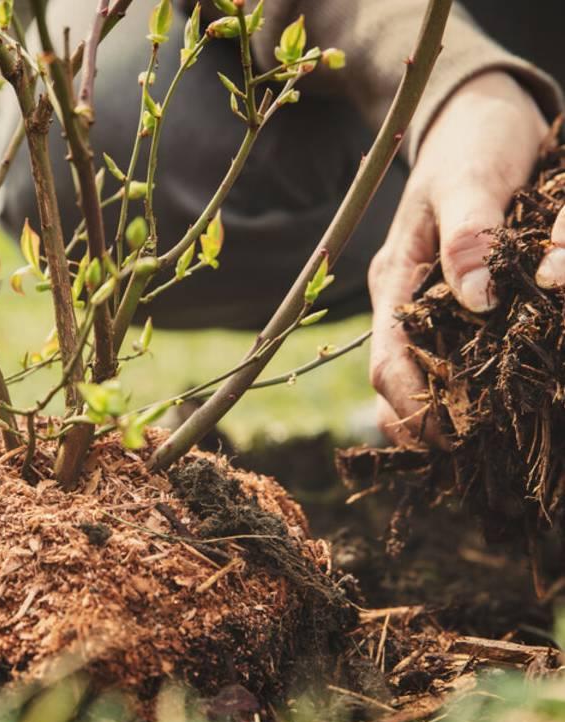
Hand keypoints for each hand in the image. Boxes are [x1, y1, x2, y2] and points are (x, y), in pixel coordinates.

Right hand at [368, 71, 549, 445]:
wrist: (476, 115)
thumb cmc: (471, 143)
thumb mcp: (468, 178)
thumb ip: (468, 234)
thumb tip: (477, 298)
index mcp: (395, 278)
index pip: (388, 360)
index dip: (411, 405)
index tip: (450, 437)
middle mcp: (404, 300)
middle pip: (396, 380)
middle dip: (423, 423)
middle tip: (469, 454)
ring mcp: (425, 302)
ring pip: (419, 375)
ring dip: (439, 413)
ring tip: (476, 445)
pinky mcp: (451, 299)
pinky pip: (446, 354)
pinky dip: (460, 387)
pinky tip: (485, 405)